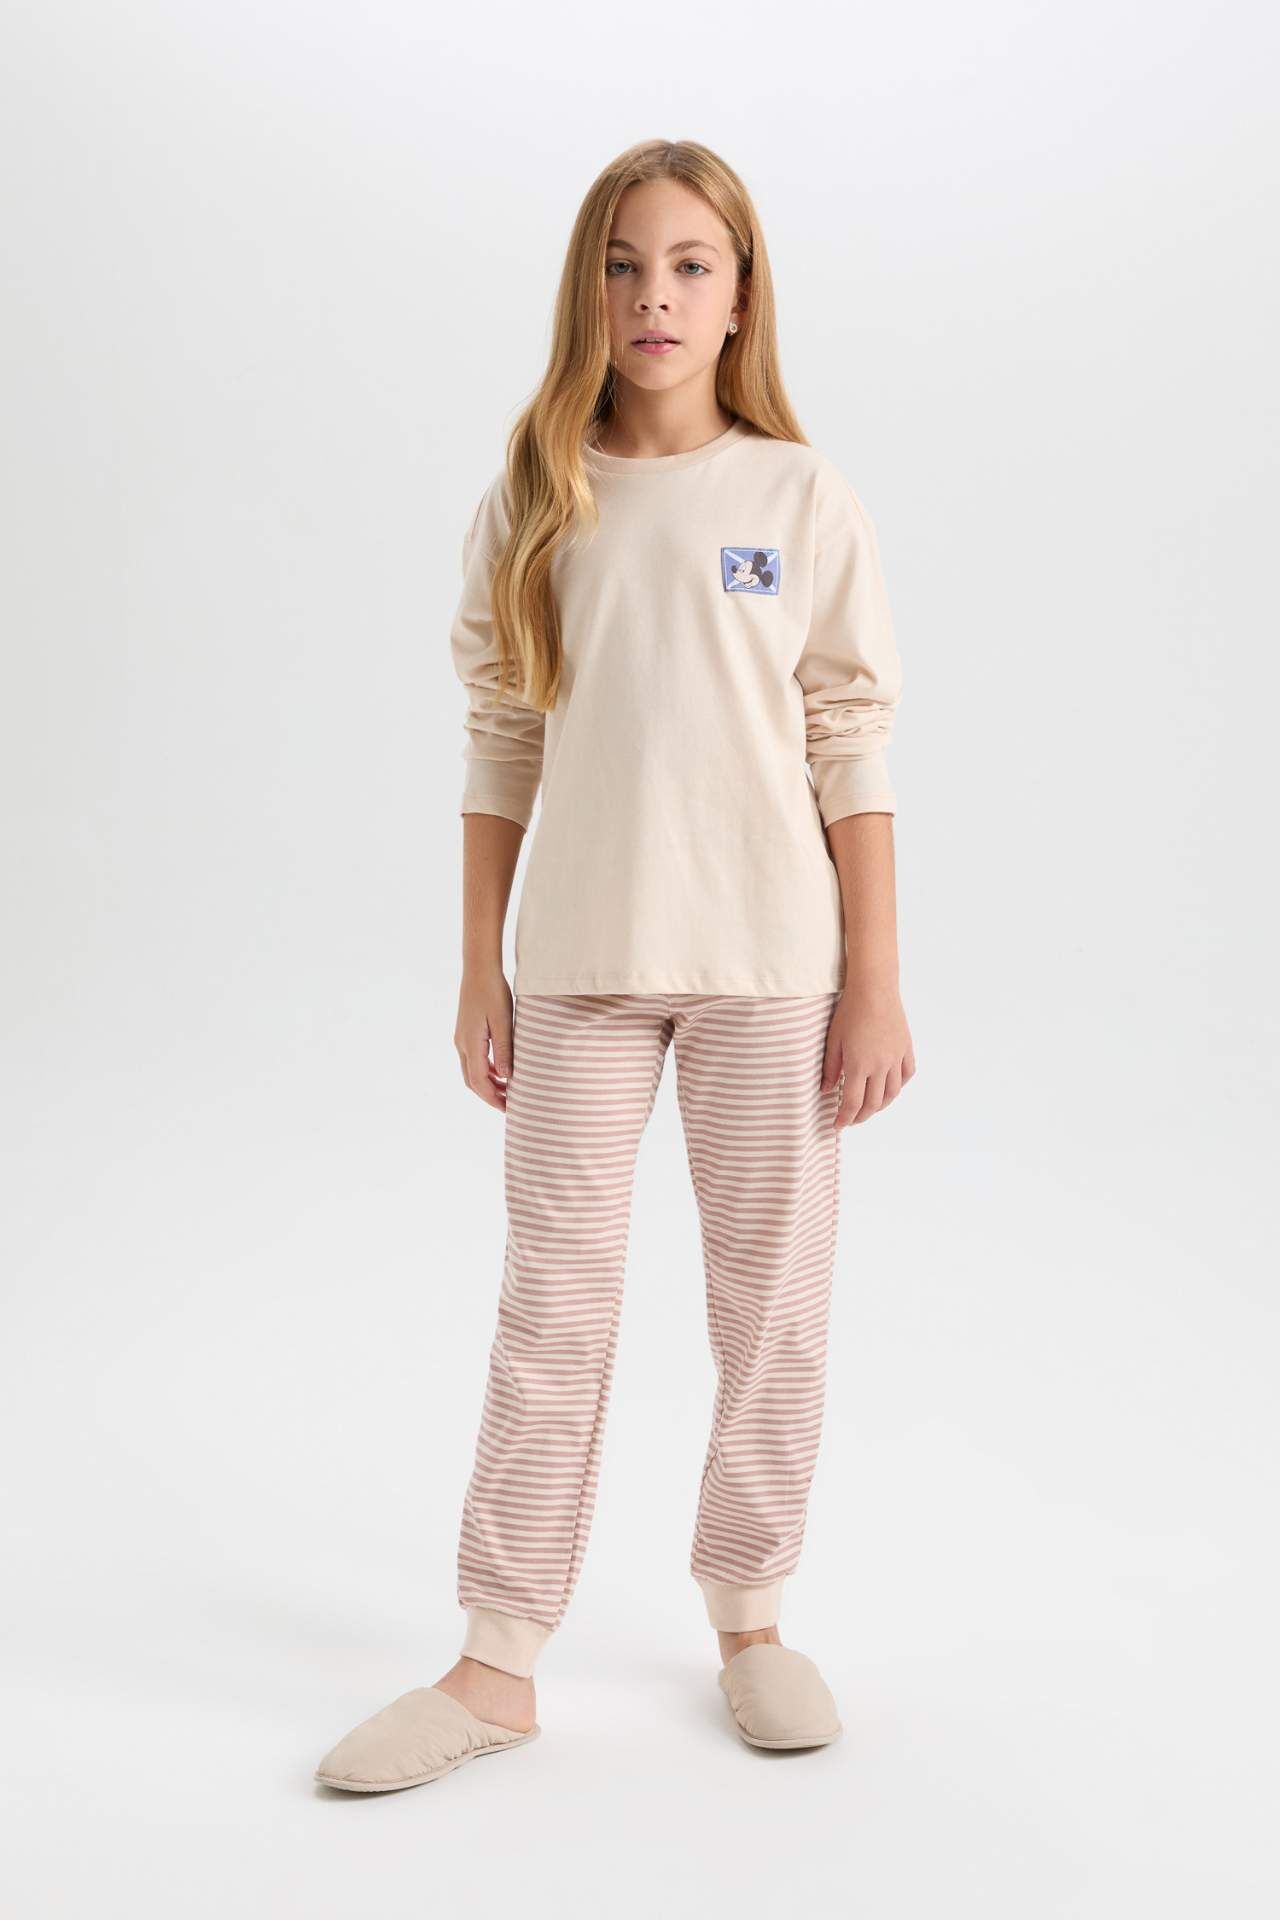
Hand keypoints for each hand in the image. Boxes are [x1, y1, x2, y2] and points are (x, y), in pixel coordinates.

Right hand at [455, 967, 514, 1110]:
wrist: (478, 969)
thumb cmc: (493, 991)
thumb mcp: (503, 1021)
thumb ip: (504, 1050)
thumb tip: (507, 1077)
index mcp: (471, 1044)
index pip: (479, 1082)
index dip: (493, 1099)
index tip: (508, 1109)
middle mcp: (462, 1044)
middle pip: (472, 1081)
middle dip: (489, 1096)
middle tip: (510, 1105)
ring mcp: (462, 1038)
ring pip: (472, 1071)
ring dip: (488, 1084)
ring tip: (508, 1091)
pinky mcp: (466, 1032)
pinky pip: (474, 1059)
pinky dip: (487, 1070)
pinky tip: (502, 1070)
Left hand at [821, 978, 914, 1128]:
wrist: (874, 989)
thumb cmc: (849, 1012)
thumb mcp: (833, 1040)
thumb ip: (831, 1068)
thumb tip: (827, 1090)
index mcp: (859, 1065)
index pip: (853, 1103)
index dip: (845, 1118)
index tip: (838, 1125)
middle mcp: (881, 1066)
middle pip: (874, 1103)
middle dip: (861, 1116)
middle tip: (851, 1120)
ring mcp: (896, 1058)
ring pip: (892, 1093)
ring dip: (880, 1106)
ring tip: (869, 1109)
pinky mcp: (906, 1049)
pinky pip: (907, 1075)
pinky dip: (899, 1086)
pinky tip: (890, 1088)